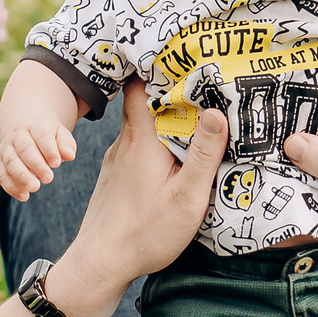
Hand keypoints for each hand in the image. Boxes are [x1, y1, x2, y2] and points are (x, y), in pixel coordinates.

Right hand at [0, 117, 76, 201]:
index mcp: (35, 126)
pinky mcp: (0, 162)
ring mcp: (6, 148)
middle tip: (49, 179)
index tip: (57, 164)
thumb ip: (65, 144)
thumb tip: (70, 155)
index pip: (41, 135)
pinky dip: (11, 186)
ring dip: (22, 176)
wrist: (25, 130)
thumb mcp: (60, 135)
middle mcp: (17, 136)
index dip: (49, 149)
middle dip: (36, 164)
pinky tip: (24, 196)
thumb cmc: (48, 137)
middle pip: (24, 148)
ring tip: (34, 188)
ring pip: (10, 161)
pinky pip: (2, 175)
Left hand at [52, 80, 226, 316]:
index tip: (183, 53)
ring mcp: (118, 160)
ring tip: (196, 116)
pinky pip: (138, 147)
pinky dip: (155, 142)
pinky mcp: (117, 177)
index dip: (159, 66)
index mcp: (142, 139)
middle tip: (202, 81)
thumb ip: (204, 154)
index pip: (141, 85)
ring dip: (164, 119)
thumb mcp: (186, 196)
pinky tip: (173, 154)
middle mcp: (126, 143)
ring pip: (142, 126)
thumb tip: (217, 110)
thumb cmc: (145, 233)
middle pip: (144, 102)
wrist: (100, 264)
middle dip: (170, 91)